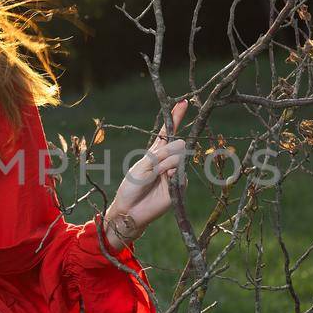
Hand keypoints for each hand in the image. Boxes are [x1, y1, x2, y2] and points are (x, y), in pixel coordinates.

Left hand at [104, 98, 189, 251]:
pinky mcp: (179, 187)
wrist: (129, 210)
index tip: (183, 102)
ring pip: (179, 159)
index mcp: (155, 153)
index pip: (168, 133)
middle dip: (167, 152)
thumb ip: (160, 156)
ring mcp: (174, 174)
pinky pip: (182, 174)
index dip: (175, 118)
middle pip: (177, 145)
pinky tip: (166, 180)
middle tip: (156, 165)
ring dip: (167, 165)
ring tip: (157, 176)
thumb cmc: (131, 188)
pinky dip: (173, 175)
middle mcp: (167, 161)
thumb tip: (183, 145)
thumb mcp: (141, 167)